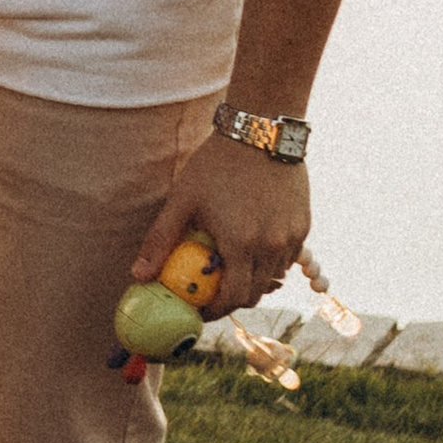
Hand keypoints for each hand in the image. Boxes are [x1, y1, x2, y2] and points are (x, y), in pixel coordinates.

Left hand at [131, 136, 309, 321]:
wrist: (260, 131)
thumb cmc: (216, 164)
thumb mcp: (182, 200)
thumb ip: (160, 241)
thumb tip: (138, 275)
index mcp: (240, 244)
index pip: (231, 299)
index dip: (214, 311)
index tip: (200, 310)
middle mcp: (270, 246)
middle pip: (254, 294)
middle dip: (232, 300)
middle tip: (214, 294)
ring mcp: (291, 236)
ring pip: (273, 277)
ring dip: (253, 280)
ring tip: (232, 268)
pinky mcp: (304, 224)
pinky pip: (288, 257)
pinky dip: (270, 261)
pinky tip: (253, 246)